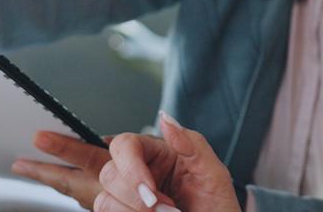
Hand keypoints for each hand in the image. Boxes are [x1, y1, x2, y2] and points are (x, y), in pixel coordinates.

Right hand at [95, 112, 239, 211]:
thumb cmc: (217, 207)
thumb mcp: (213, 173)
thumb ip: (192, 143)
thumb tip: (167, 119)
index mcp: (158, 154)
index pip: (125, 145)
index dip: (130, 166)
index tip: (148, 190)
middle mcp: (139, 173)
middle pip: (110, 173)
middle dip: (135, 197)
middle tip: (166, 209)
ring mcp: (129, 197)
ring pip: (105, 200)